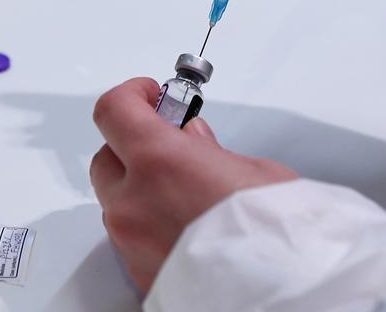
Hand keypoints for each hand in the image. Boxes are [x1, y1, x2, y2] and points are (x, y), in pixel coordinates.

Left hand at [90, 78, 297, 291]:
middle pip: (106, 155)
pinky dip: (147, 220)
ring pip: (116, 200)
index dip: (131, 94)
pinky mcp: (137, 272)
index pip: (114, 110)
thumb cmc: (276, 235)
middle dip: (133, 143)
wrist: (280, 292)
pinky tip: (183, 221)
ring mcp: (130, 241)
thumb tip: (195, 140)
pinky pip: (129, 235)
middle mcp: (134, 201)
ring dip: (139, 186)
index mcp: (160, 162)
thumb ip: (211, 150)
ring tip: (184, 187)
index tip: (150, 93)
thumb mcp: (255, 171)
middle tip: (170, 139)